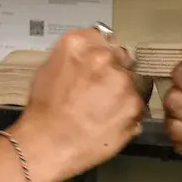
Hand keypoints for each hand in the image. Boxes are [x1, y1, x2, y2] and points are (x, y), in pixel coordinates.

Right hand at [10, 28, 145, 181]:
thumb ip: (73, 56)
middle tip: (97, 91)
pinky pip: (138, 104)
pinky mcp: (136, 105)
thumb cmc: (43, 111)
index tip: (95, 66)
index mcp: (78, 43)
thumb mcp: (47, 69)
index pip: (103, 38)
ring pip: (133, 81)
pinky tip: (108, 121)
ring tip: (101, 110)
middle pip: (122, 58)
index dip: (100, 54)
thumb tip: (90, 55)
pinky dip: (127, 112)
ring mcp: (123, 80)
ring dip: (123, 93)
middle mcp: (104, 57)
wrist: (47, 144)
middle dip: (114, 72)